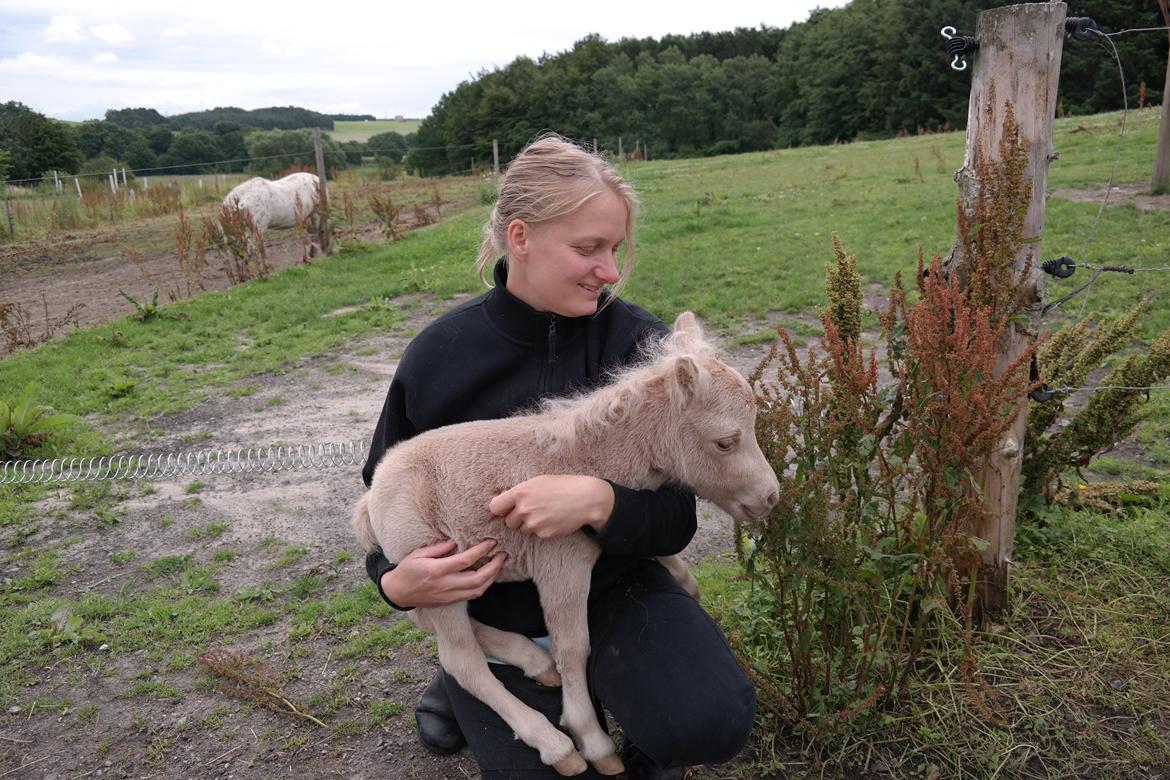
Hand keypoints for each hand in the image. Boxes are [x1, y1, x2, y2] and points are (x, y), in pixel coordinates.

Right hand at [380, 539, 506, 607]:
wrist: (397, 592)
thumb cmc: (407, 570)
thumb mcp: (418, 554)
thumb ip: (439, 548)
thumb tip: (456, 542)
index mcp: (437, 571)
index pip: (465, 561)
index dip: (481, 551)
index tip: (491, 542)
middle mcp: (445, 585)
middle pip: (477, 579)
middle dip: (494, 567)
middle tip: (503, 555)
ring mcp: (448, 596)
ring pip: (477, 590)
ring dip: (492, 577)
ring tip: (499, 564)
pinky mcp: (449, 601)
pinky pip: (471, 595)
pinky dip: (483, 586)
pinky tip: (488, 576)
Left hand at [489, 475, 614, 538]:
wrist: (586, 498)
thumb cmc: (563, 486)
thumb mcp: (538, 481)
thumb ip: (520, 492)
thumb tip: (504, 501)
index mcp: (521, 492)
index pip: (495, 507)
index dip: (500, 509)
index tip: (506, 509)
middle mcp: (524, 508)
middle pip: (508, 521)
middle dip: (517, 518)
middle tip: (532, 510)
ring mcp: (534, 523)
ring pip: (522, 529)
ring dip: (530, 524)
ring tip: (546, 513)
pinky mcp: (544, 534)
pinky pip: (536, 534)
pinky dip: (542, 529)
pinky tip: (553, 519)